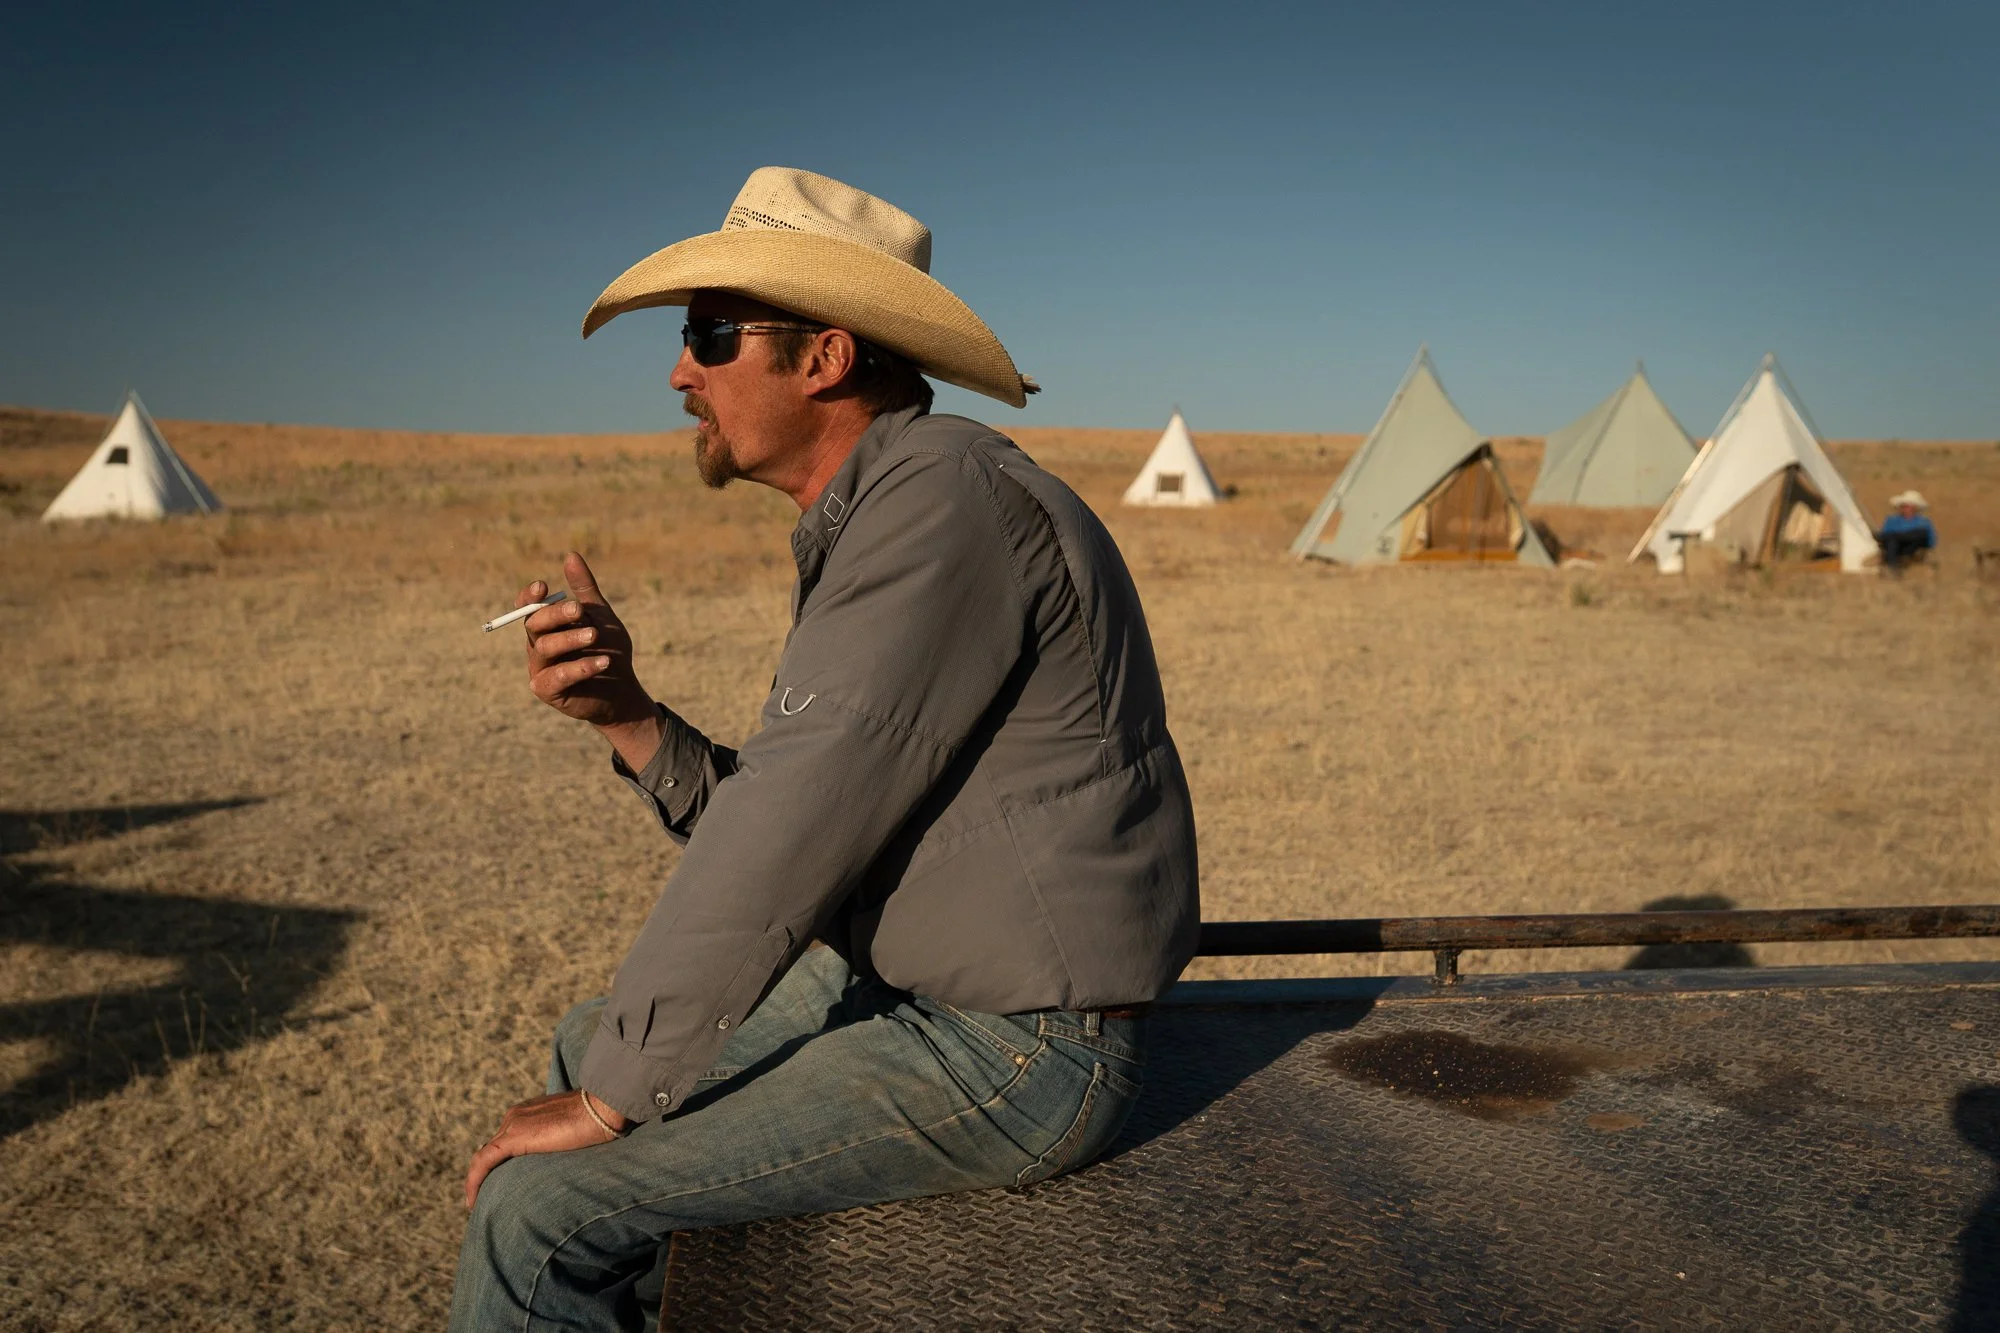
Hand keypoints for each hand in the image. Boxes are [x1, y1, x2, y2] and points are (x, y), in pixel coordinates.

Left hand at [464, 1089, 631, 1209]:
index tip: (496, 1183)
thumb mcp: (573, 1130)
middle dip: (485, 1174)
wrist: (603, 1107)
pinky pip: (484, 1162)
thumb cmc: (598, 1119)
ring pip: (484, 1156)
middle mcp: (515, 1115)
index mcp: (528, 1112)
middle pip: (492, 1148)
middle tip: (483, 1199)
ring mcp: (513, 1124)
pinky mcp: (514, 1137)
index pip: (505, 1139)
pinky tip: (472, 1201)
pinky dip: (474, 1181)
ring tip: (476, 1203)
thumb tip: (563, 1157)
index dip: (497, 1162)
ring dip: (477, 1180)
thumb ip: (560, 1140)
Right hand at [520, 553, 662, 766]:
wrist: (622, 689)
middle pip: (535, 624)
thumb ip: (585, 589)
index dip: (529, 596)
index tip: (543, 586)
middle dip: (556, 615)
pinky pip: (557, 676)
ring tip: (596, 635)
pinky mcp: (547, 691)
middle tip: (580, 610)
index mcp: (546, 625)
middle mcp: (537, 644)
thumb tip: (570, 555)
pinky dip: (581, 667)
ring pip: (545, 648)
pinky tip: (603, 663)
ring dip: (571, 639)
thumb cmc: (608, 649)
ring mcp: (539, 668)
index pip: (527, 607)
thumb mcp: (600, 615)